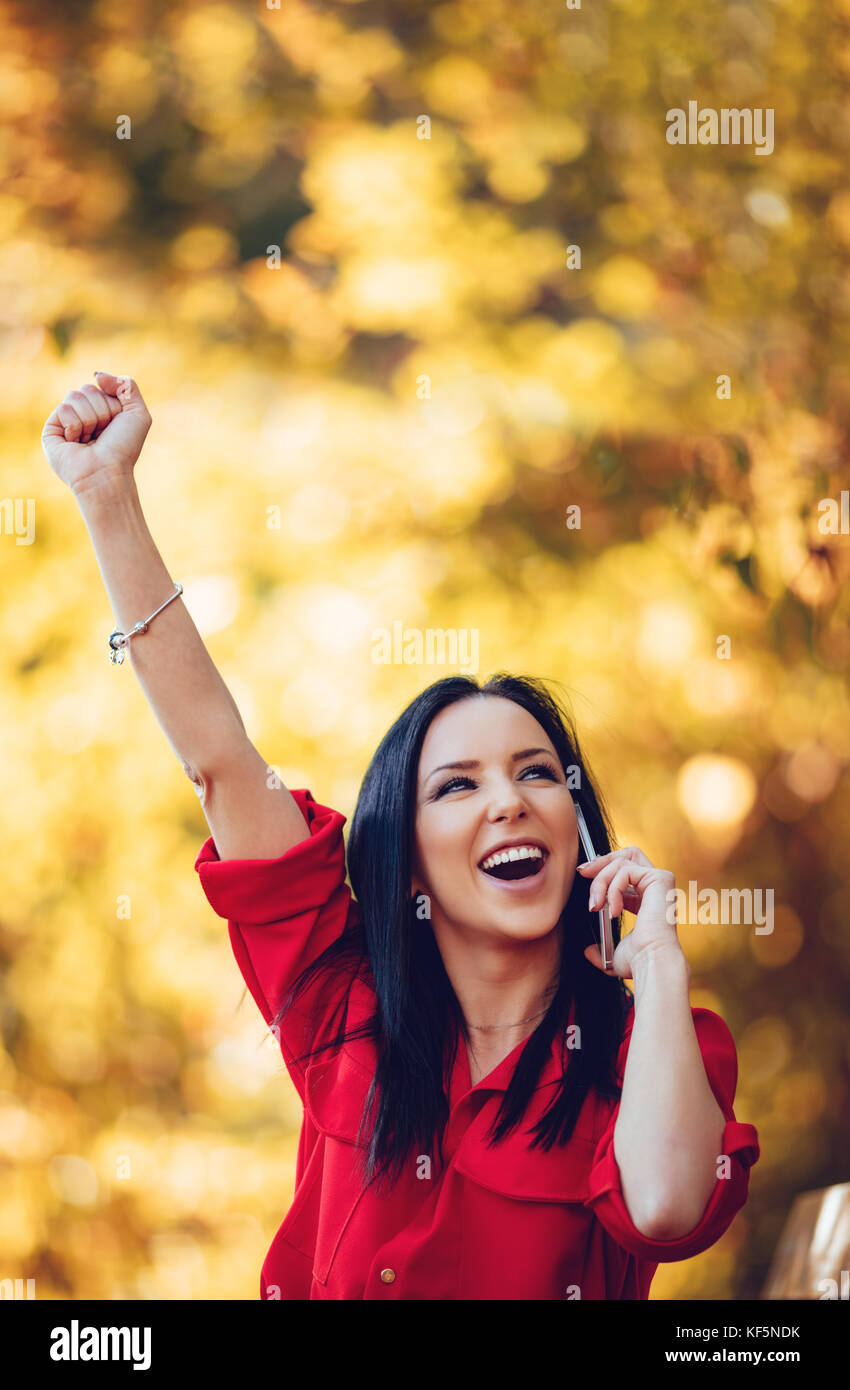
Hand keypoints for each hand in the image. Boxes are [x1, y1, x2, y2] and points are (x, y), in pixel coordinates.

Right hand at [41, 372, 151, 495]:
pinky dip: (75, 425)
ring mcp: (66, 422)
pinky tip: (76, 442)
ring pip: (74, 396)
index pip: (101, 387)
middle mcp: (83, 414)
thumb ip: (126, 385)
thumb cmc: (123, 448)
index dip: (113, 405)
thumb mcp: (138, 413)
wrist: (106, 472)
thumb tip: (96, 375)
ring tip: (90, 439)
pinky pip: (63, 408)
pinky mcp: (51, 430)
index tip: (115, 425)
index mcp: (101, 410)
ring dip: (89, 419)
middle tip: (102, 433)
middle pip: (87, 389)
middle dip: (100, 411)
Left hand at [577, 846, 682, 979]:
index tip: (585, 873)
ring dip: (601, 881)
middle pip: (628, 855)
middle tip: (583, 872)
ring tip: (595, 905)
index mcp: (649, 901)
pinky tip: (612, 910)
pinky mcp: (660, 879)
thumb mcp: (614, 954)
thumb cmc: (639, 961)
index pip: (626, 872)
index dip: (605, 869)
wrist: (652, 962)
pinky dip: (612, 888)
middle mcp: (657, 888)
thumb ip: (602, 950)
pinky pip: (625, 870)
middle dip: (602, 860)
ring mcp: (660, 882)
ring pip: (622, 863)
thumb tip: (589, 952)